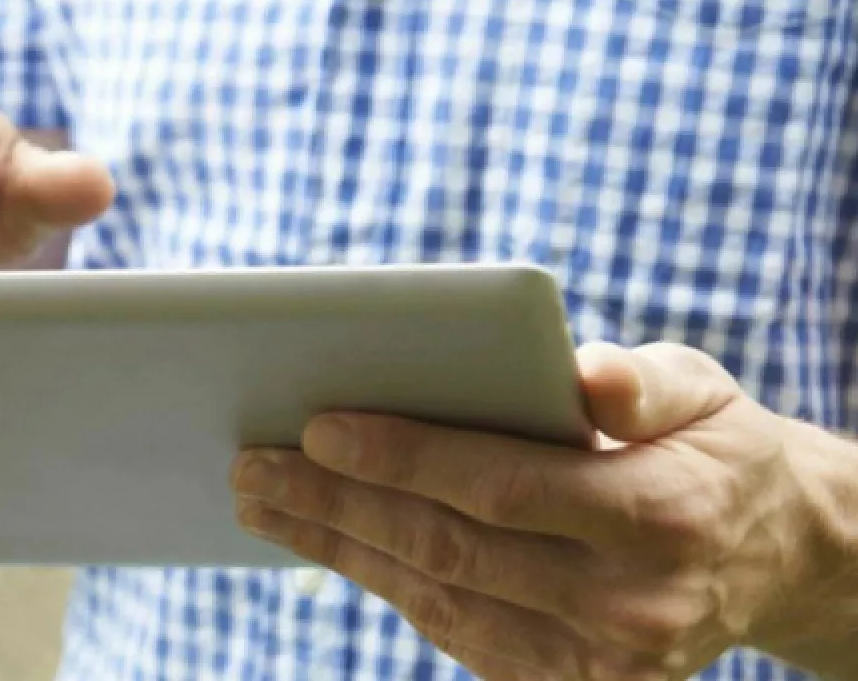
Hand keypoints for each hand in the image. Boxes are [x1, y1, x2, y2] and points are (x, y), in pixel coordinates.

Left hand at [231, 342, 857, 679]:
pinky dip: (385, 583)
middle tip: (252, 463)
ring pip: (439, 600)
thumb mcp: (703, 393)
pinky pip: (457, 633)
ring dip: (338, 548)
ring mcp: (599, 662)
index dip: (403, 457)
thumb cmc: (713, 449)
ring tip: (263, 500)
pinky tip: (328, 541)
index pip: (502, 486)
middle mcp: (629, 605)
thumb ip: (642, 383)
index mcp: (658, 516)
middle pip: (450, 549)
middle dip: (338, 504)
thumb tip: (583, 375)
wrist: (775, 556)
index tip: (316, 424)